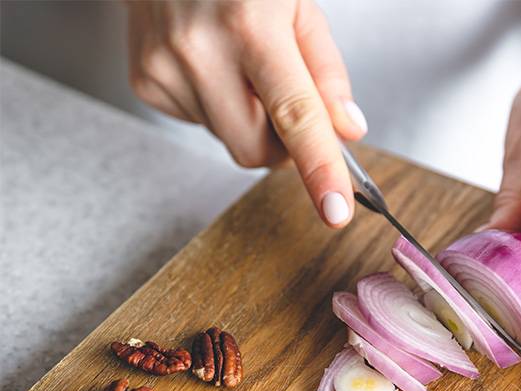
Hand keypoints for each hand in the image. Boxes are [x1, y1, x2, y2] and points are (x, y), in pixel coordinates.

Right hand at [126, 0, 367, 227]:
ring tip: (240, 66)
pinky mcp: (146, 83)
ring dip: (249, 120)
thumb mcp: (299, 7)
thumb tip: (346, 132)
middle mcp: (200, 51)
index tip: (336, 211)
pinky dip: (218, 107)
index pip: (294, 115)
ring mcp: (165, 70)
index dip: (319, 169)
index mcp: (251, 26)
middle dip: (281, 146)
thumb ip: (327, 72)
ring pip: (229, 141)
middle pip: (255, 151)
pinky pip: (200, 125)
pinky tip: (211, 67)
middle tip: (285, 103)